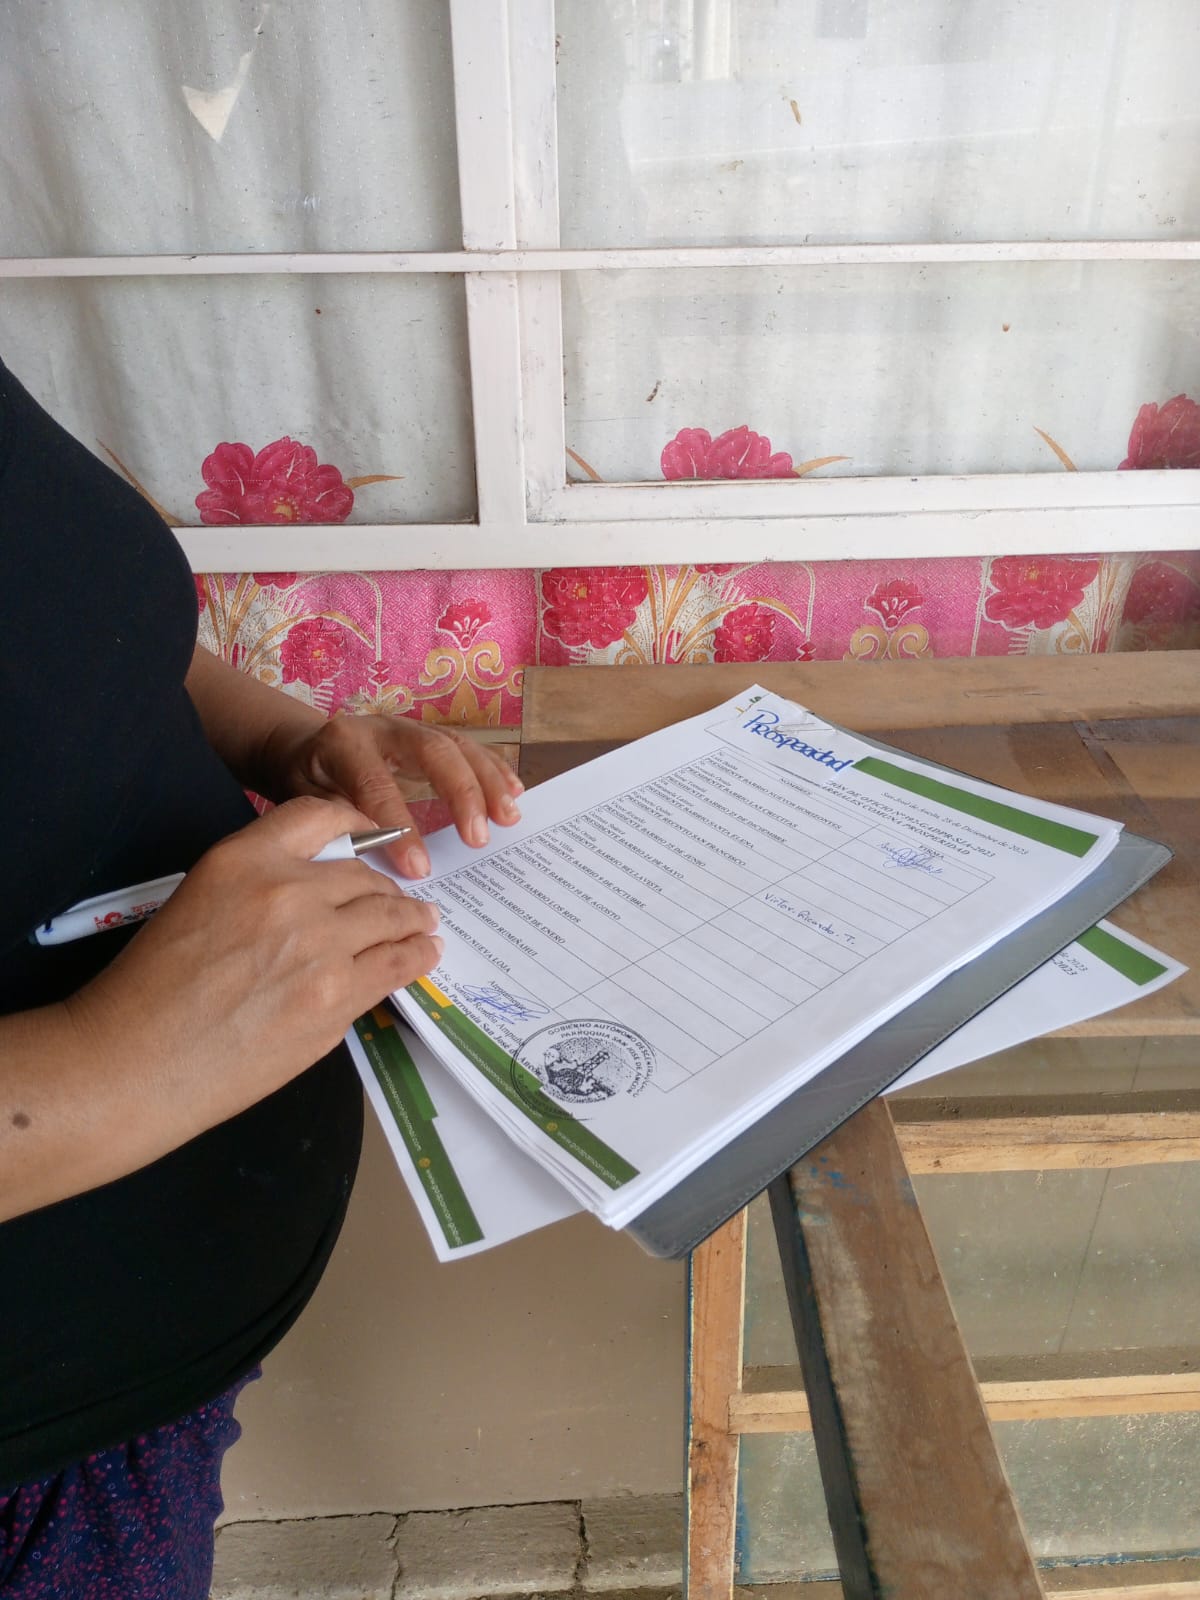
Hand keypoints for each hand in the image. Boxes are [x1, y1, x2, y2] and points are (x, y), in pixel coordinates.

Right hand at [68, 797, 443, 1137]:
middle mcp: (288, 894)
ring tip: (424, 924)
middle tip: (401, 901)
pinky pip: (394, 968)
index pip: (319, 816)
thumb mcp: (199, 898)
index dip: (356, 822)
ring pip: (391, 919)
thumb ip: (260, 881)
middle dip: (387, 889)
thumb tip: (322, 888)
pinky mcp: (335, 1001)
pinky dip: (416, 957)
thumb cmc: (153, 986)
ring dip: (413, 920)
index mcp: (244, 861)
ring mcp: (318, 949)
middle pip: (364, 875)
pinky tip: (423, 954)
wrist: (137, 1061)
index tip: (376, 837)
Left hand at [262, 713, 523, 877]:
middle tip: (477, 839)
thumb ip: (336, 822)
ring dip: (488, 782)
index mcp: (344, 743)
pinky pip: (469, 747)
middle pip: (432, 751)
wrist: (306, 748)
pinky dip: (493, 769)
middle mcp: (382, 726)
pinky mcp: (432, 735)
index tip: (420, 869)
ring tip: (509, 818)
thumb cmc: (307, 783)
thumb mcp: (305, 802)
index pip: (377, 785)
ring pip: (457, 746)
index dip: (400, 827)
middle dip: (460, 794)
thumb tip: (374, 857)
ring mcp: (412, 727)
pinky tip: (514, 792)